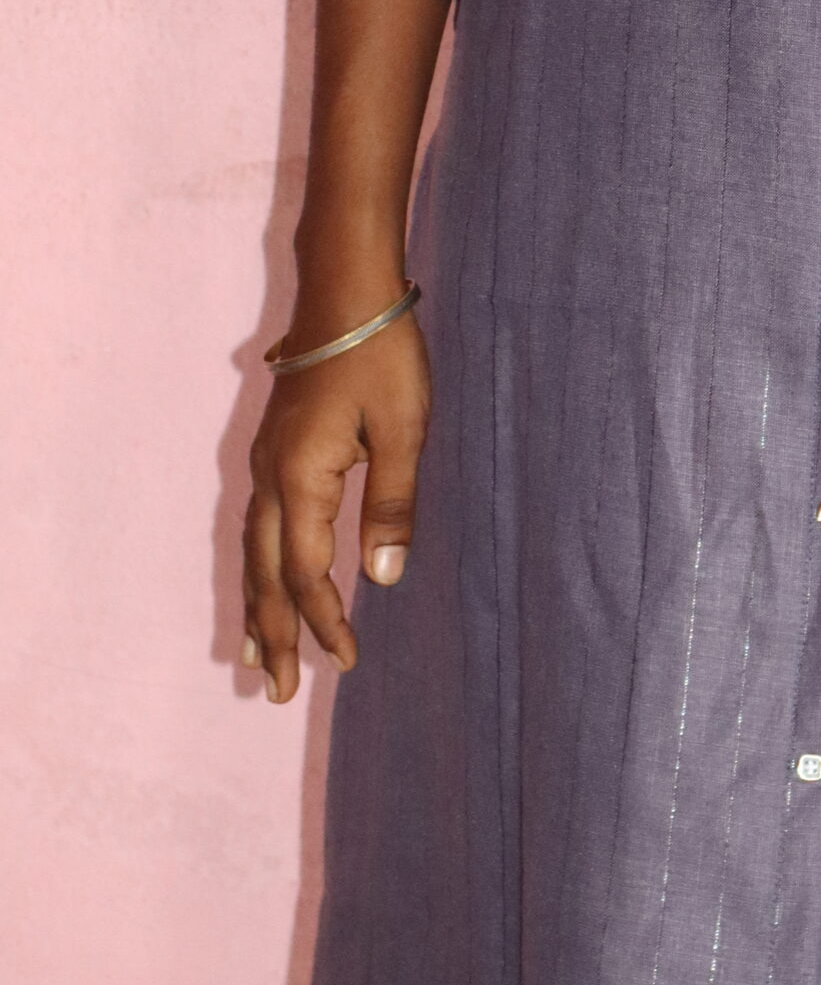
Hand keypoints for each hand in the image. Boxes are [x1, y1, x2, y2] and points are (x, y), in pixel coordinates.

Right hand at [241, 309, 429, 702]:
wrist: (346, 290)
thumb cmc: (383, 354)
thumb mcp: (405, 429)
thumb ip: (394, 504)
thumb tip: (383, 580)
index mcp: (302, 478)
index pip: (307, 572)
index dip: (325, 621)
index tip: (347, 661)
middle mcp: (270, 476)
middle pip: (264, 573)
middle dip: (273, 634)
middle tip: (277, 695)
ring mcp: (264, 461)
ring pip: (252, 551)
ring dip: (256, 607)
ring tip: (256, 658)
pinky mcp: (272, 449)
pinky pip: (256, 526)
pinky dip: (257, 566)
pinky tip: (264, 580)